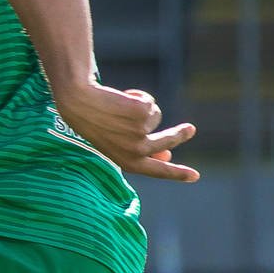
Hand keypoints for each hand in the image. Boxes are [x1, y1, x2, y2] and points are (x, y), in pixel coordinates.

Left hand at [51, 81, 198, 181]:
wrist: (77, 101)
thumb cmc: (93, 122)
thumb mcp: (115, 141)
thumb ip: (141, 150)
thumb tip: (166, 155)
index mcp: (126, 162)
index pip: (157, 171)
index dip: (177, 173)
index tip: (196, 176)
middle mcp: (135, 151)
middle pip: (168, 142)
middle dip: (180, 135)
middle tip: (190, 128)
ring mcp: (140, 132)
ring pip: (155, 116)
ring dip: (142, 108)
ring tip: (119, 106)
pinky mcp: (142, 114)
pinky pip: (149, 102)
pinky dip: (138, 96)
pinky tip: (120, 97)